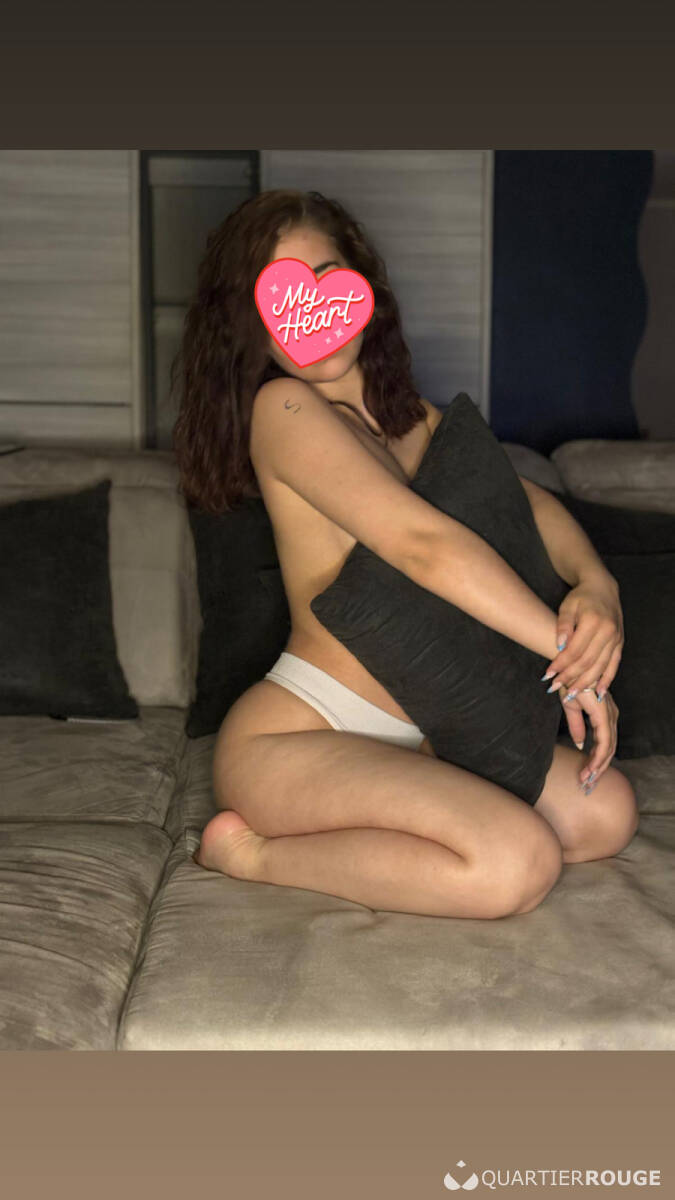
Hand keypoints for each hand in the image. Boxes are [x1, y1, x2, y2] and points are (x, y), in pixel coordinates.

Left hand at [542, 572, 623, 701]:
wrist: (603, 588)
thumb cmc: (581, 597)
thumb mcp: (567, 606)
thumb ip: (563, 625)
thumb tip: (559, 646)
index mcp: (593, 621)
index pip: (574, 650)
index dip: (560, 664)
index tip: (548, 675)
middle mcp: (608, 631)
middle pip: (587, 662)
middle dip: (570, 677)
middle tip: (555, 687)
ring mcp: (616, 638)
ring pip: (601, 667)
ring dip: (585, 683)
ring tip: (571, 694)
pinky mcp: (620, 643)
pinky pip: (614, 666)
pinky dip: (606, 680)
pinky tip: (597, 693)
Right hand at [557, 681, 619, 787]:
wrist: (565, 666)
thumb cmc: (568, 680)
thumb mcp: (570, 707)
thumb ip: (577, 726)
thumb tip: (579, 744)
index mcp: (604, 712)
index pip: (605, 741)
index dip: (597, 759)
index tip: (585, 774)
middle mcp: (611, 714)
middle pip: (610, 748)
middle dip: (599, 768)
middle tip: (587, 783)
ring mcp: (608, 714)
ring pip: (609, 748)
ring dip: (598, 766)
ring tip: (587, 779)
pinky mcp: (602, 714)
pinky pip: (605, 741)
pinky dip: (599, 757)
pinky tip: (591, 768)